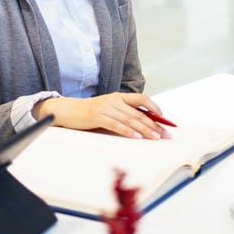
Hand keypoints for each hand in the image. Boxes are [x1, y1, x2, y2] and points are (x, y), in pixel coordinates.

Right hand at [33, 93, 168, 139]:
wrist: (67, 110)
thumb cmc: (89, 113)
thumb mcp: (108, 110)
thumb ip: (122, 114)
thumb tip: (143, 124)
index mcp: (118, 96)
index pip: (141, 99)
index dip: (154, 107)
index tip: (164, 118)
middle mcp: (114, 100)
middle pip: (138, 113)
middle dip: (154, 124)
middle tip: (166, 134)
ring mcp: (106, 108)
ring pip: (130, 119)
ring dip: (145, 130)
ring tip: (156, 137)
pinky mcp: (98, 116)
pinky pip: (116, 125)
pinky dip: (128, 131)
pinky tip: (137, 137)